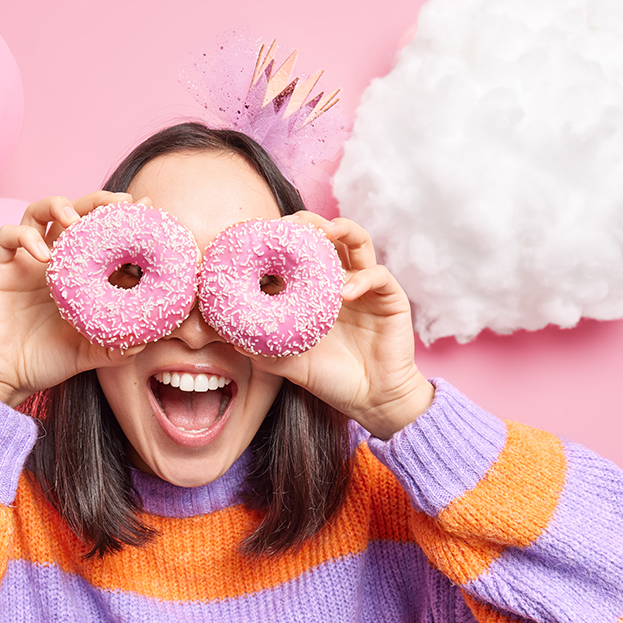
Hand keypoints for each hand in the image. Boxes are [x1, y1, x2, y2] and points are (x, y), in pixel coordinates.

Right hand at [0, 191, 144, 405]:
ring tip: (75, 220)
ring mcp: (25, 259)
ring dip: (59, 206)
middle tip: (120, 203)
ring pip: (39, 211)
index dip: (122, 221)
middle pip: (74, 211)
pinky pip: (8, 235)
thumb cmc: (48, 361)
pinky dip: (25, 237)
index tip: (146, 213)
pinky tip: (43, 257)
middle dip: (98, 201)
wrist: (6, 377)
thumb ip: (117, 347)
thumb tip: (145, 341)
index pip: (101, 234)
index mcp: (77, 272)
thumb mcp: (90, 352)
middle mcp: (53, 258)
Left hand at [245, 212, 433, 439]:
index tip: (261, 235)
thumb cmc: (332, 380)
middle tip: (291, 222)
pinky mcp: (390, 298)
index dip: (282, 240)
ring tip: (325, 232)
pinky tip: (345, 293)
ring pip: (358, 241)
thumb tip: (233, 339)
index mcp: (316, 291)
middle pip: (328, 235)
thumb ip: (266, 350)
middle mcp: (341, 280)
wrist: (372, 401)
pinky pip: (378, 276)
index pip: (299, 254)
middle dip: (310, 222)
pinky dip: (362, 279)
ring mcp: (366, 286)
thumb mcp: (291, 363)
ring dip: (342, 229)